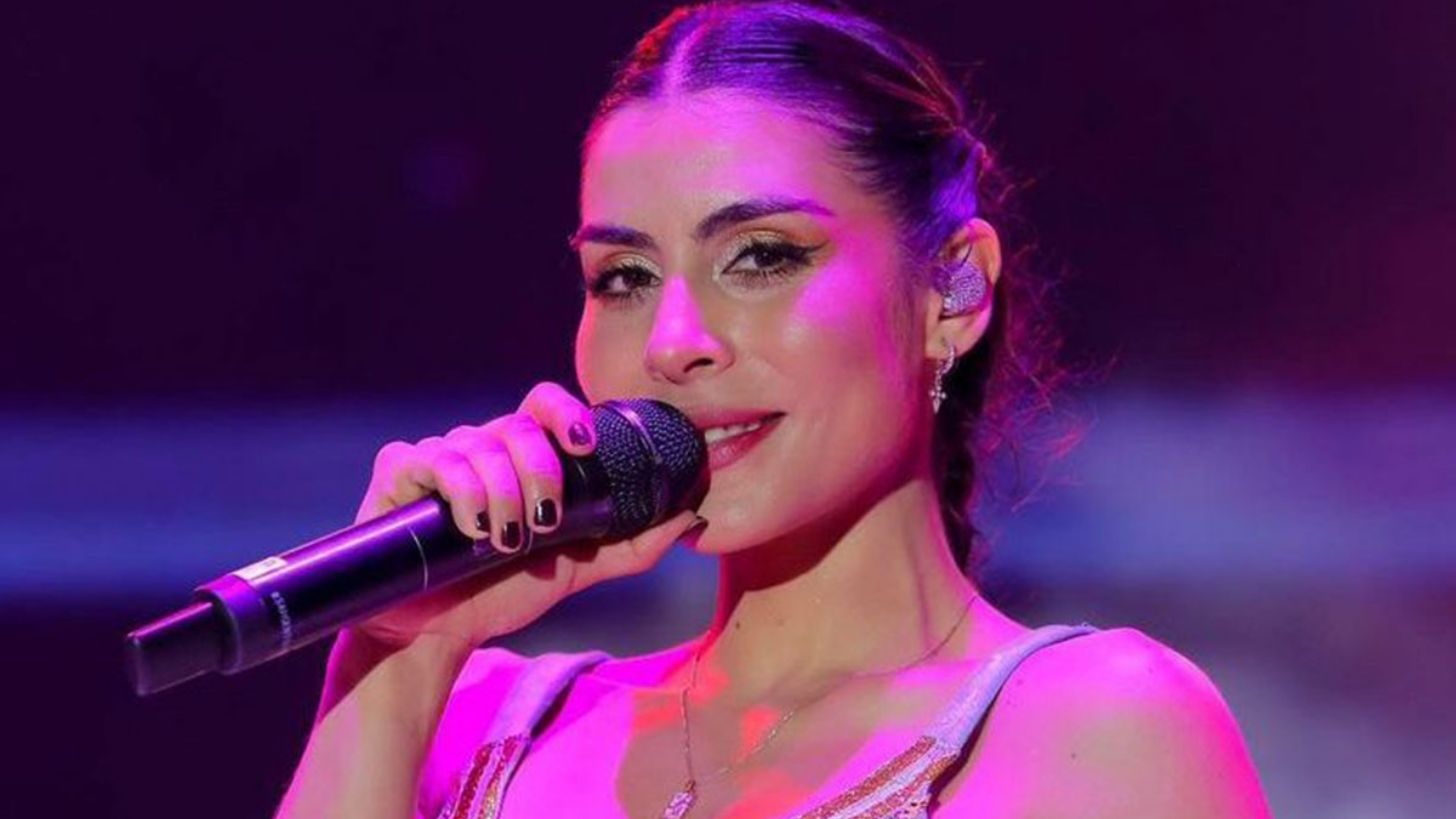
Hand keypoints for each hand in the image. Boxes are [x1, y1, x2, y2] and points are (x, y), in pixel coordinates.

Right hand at [345, 382, 706, 654]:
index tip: (586, 446)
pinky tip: (471, 530)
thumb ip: (633, 544)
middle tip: (545, 523)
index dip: (567, 414)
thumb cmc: (501, 593)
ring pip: (477, 445)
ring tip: (505, 543)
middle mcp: (481, 447)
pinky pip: (431, 459)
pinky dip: (458, 492)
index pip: (547, 406)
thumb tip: (692, 516)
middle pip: (518, 425)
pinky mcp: (399, 473)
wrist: (437, 635)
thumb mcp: (577, 569)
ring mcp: (438, 455)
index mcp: (523, 457)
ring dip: (502, 495)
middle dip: (540, 472)